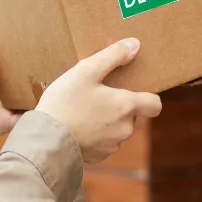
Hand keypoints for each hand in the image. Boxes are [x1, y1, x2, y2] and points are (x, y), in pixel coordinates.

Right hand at [36, 39, 161, 163]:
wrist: (46, 139)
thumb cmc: (65, 102)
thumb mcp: (86, 71)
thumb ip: (113, 56)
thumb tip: (134, 44)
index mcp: (126, 106)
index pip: (155, 104)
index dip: (147, 96)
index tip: (131, 90)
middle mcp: (125, 128)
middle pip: (131, 114)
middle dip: (117, 105)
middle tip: (94, 95)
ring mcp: (112, 145)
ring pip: (116, 129)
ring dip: (105, 120)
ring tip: (82, 110)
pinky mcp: (98, 156)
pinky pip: (102, 142)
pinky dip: (94, 134)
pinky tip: (76, 126)